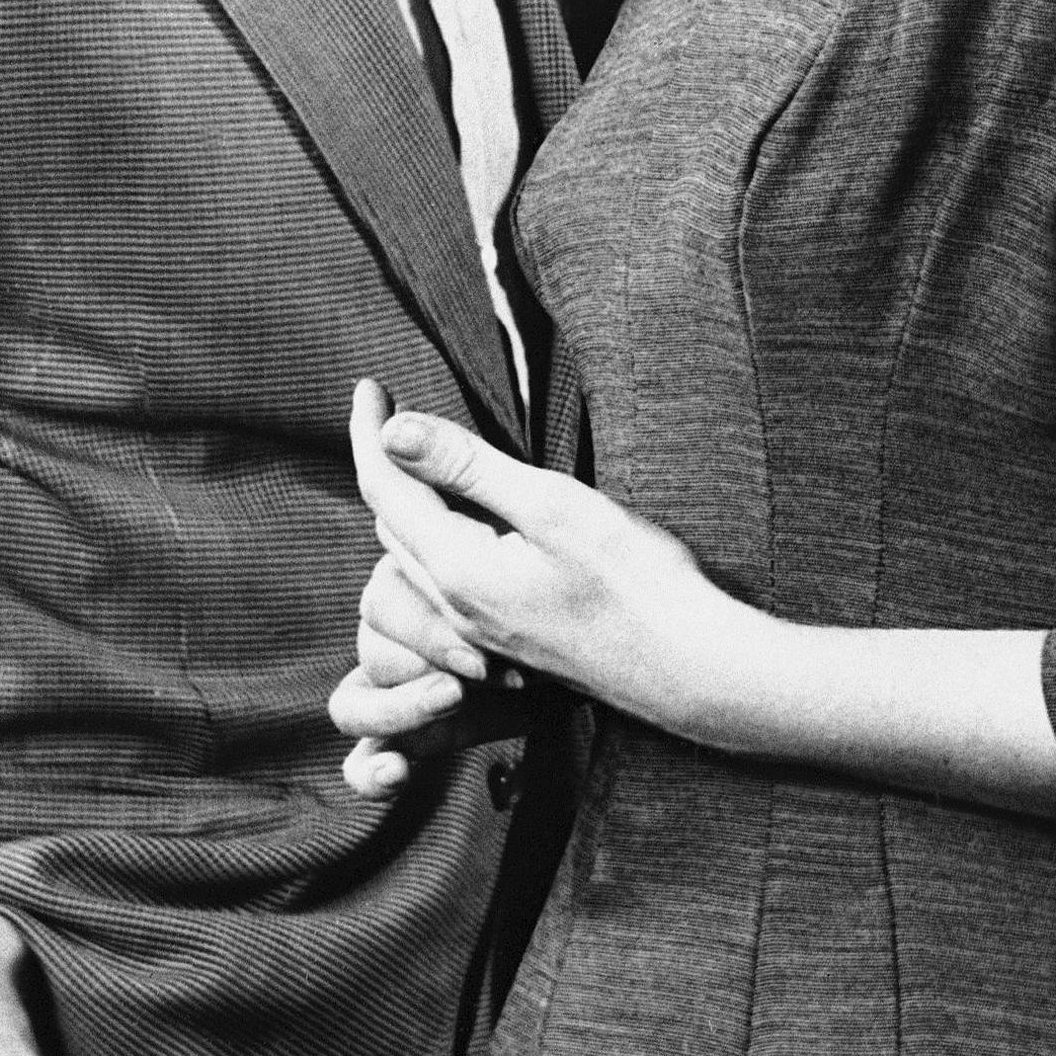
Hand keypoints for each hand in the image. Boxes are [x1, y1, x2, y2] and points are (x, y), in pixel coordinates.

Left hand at [329, 379, 719, 792]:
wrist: (690, 669)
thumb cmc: (636, 584)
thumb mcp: (552, 506)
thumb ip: (469, 467)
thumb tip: (394, 430)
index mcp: (457, 571)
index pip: (385, 489)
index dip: (369, 433)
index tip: (366, 386)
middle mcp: (454, 609)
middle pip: (392, 524)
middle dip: (386, 464)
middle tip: (394, 409)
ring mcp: (479, 632)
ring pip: (417, 556)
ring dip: (412, 503)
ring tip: (431, 458)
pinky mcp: (506, 642)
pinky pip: (446, 582)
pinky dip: (441, 537)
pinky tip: (477, 519)